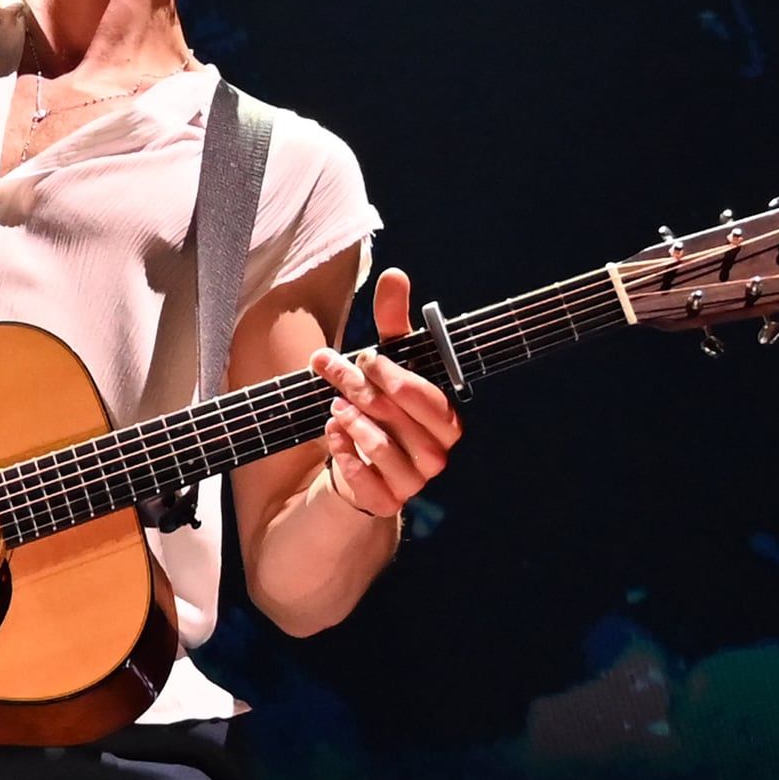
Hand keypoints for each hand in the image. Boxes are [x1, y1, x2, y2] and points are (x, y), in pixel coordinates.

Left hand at [307, 266, 461, 522]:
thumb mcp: (383, 364)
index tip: (365, 357)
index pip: (428, 398)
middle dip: (364, 390)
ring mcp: (413, 483)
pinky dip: (347, 459)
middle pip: (402, 419)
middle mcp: (436, 455)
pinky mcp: (385, 504)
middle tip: (333, 371)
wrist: (356, 466)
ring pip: (386, 450)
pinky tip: (333, 439)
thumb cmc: (377, 409)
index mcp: (445, 420)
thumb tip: (395, 274)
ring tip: (334, 407)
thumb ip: (392, 323)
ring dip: (354, 423)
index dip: (396, 377)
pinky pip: (369, 485)